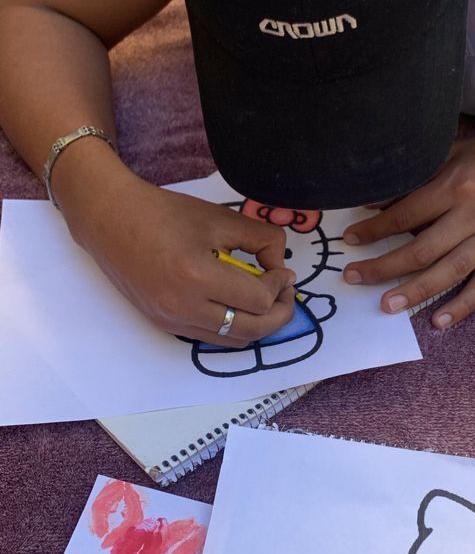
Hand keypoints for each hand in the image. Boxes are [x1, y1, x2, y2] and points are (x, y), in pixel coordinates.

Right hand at [61, 161, 295, 344]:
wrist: (110, 219)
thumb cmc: (165, 213)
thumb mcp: (220, 218)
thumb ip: (261, 239)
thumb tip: (280, 266)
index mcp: (197, 277)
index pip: (258, 299)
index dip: (280, 286)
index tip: (283, 271)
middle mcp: (183, 307)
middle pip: (251, 330)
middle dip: (279, 314)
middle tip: (286, 293)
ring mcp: (171, 321)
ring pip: (232, 341)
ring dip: (257, 324)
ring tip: (264, 299)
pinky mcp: (162, 325)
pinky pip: (210, 337)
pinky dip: (231, 327)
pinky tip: (236, 303)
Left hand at [342, 135, 474, 326]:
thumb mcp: (455, 152)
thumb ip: (419, 175)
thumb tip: (378, 199)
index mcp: (457, 185)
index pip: (406, 214)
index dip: (375, 229)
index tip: (351, 239)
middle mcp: (473, 215)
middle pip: (422, 249)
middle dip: (384, 266)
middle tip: (354, 278)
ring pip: (449, 272)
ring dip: (416, 291)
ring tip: (387, 306)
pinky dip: (461, 307)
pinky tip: (438, 323)